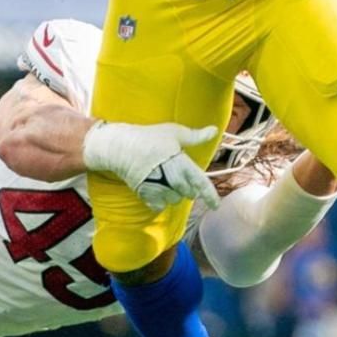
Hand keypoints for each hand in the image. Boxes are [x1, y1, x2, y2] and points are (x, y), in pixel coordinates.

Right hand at [83, 121, 219, 211]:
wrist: (121, 147)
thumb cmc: (149, 137)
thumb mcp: (174, 132)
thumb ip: (195, 136)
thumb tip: (214, 130)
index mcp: (182, 165)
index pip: (201, 184)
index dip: (210, 196)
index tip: (215, 205)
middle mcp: (173, 181)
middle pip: (188, 193)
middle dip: (187, 187)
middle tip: (177, 173)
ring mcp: (159, 190)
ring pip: (174, 200)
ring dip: (174, 193)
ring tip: (165, 179)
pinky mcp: (146, 195)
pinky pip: (160, 205)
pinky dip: (160, 200)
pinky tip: (156, 188)